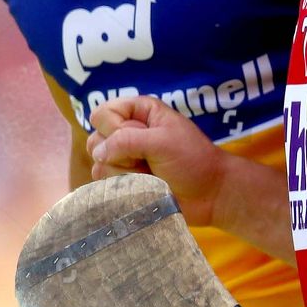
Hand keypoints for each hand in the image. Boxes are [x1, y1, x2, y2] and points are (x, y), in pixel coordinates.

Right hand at [88, 96, 227, 227]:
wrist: (210, 194)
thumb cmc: (193, 161)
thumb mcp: (162, 142)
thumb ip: (127, 141)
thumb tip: (97, 153)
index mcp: (140, 112)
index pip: (103, 114)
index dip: (113, 128)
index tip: (136, 138)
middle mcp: (128, 132)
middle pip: (96, 139)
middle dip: (118, 154)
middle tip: (147, 159)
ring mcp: (126, 158)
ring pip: (99, 163)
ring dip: (124, 173)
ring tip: (150, 174)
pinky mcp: (126, 180)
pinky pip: (106, 183)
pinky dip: (123, 186)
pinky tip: (144, 187)